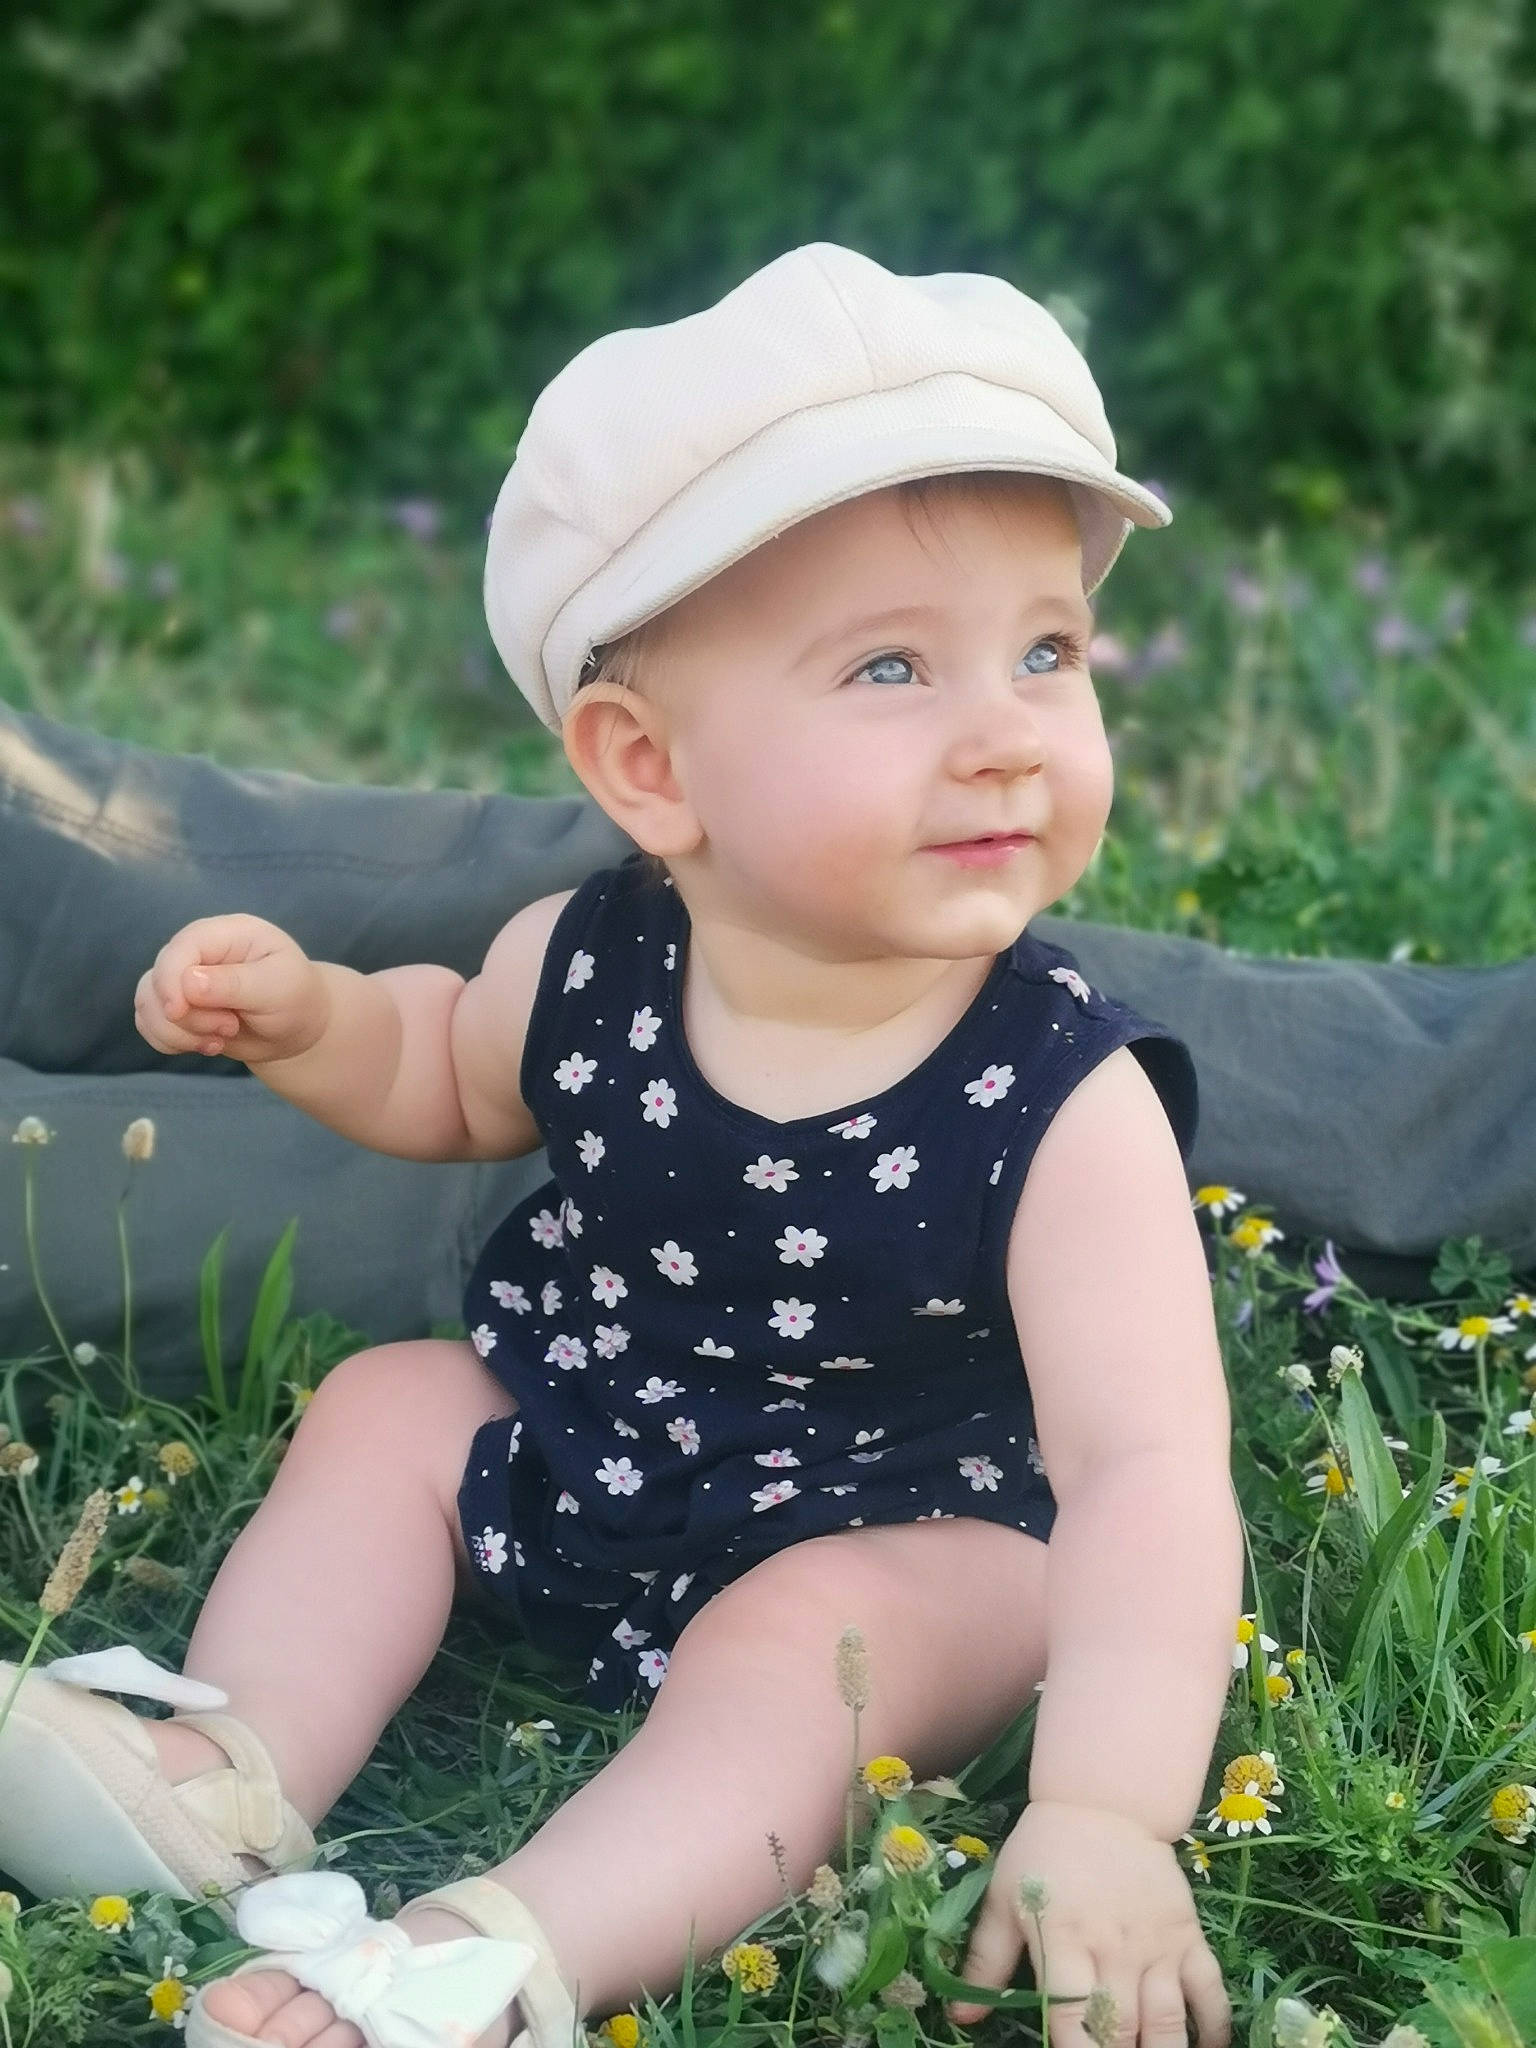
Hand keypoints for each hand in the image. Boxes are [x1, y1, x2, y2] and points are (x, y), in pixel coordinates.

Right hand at [135, 914, 328, 1066]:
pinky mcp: (176, 1006)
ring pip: (148, 1005)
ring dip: (179, 1033)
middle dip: (189, 1017)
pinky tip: (206, 1045)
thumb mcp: (277, 988)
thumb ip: (234, 984)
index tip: (179, 1012)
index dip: (170, 981)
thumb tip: (187, 982)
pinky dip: (171, 1042)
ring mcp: (182, 978)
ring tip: (221, 1038)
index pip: (179, 949)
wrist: (297, 1028)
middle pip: (158, 981)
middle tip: (230, 1027)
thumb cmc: (295, 998)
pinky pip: (149, 1024)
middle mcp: (197, 951)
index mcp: (224, 933)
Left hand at [949, 1799, 1229, 2047]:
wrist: (1104, 1801)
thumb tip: (960, 2017)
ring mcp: (1156, 1945)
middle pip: (1121, 2031)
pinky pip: (1210, 1992)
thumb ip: (986, 1960)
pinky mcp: (1188, 1936)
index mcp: (1063, 1939)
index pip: (1071, 2020)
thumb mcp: (1004, 1898)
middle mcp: (1114, 1948)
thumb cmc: (1045, 1851)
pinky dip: (1214, 2028)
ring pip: (1168, 2022)